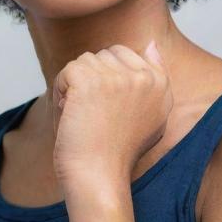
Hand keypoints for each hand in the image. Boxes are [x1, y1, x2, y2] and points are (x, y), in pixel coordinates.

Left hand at [50, 39, 173, 190]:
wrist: (100, 177)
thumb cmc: (118, 152)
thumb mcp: (152, 117)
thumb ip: (155, 78)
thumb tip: (152, 44)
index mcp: (160, 84)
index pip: (124, 55)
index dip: (108, 80)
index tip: (111, 112)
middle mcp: (143, 77)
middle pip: (103, 56)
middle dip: (92, 81)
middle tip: (97, 116)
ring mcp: (116, 76)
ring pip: (83, 63)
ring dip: (75, 88)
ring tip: (84, 117)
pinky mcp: (88, 80)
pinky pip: (66, 72)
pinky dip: (61, 93)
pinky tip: (71, 116)